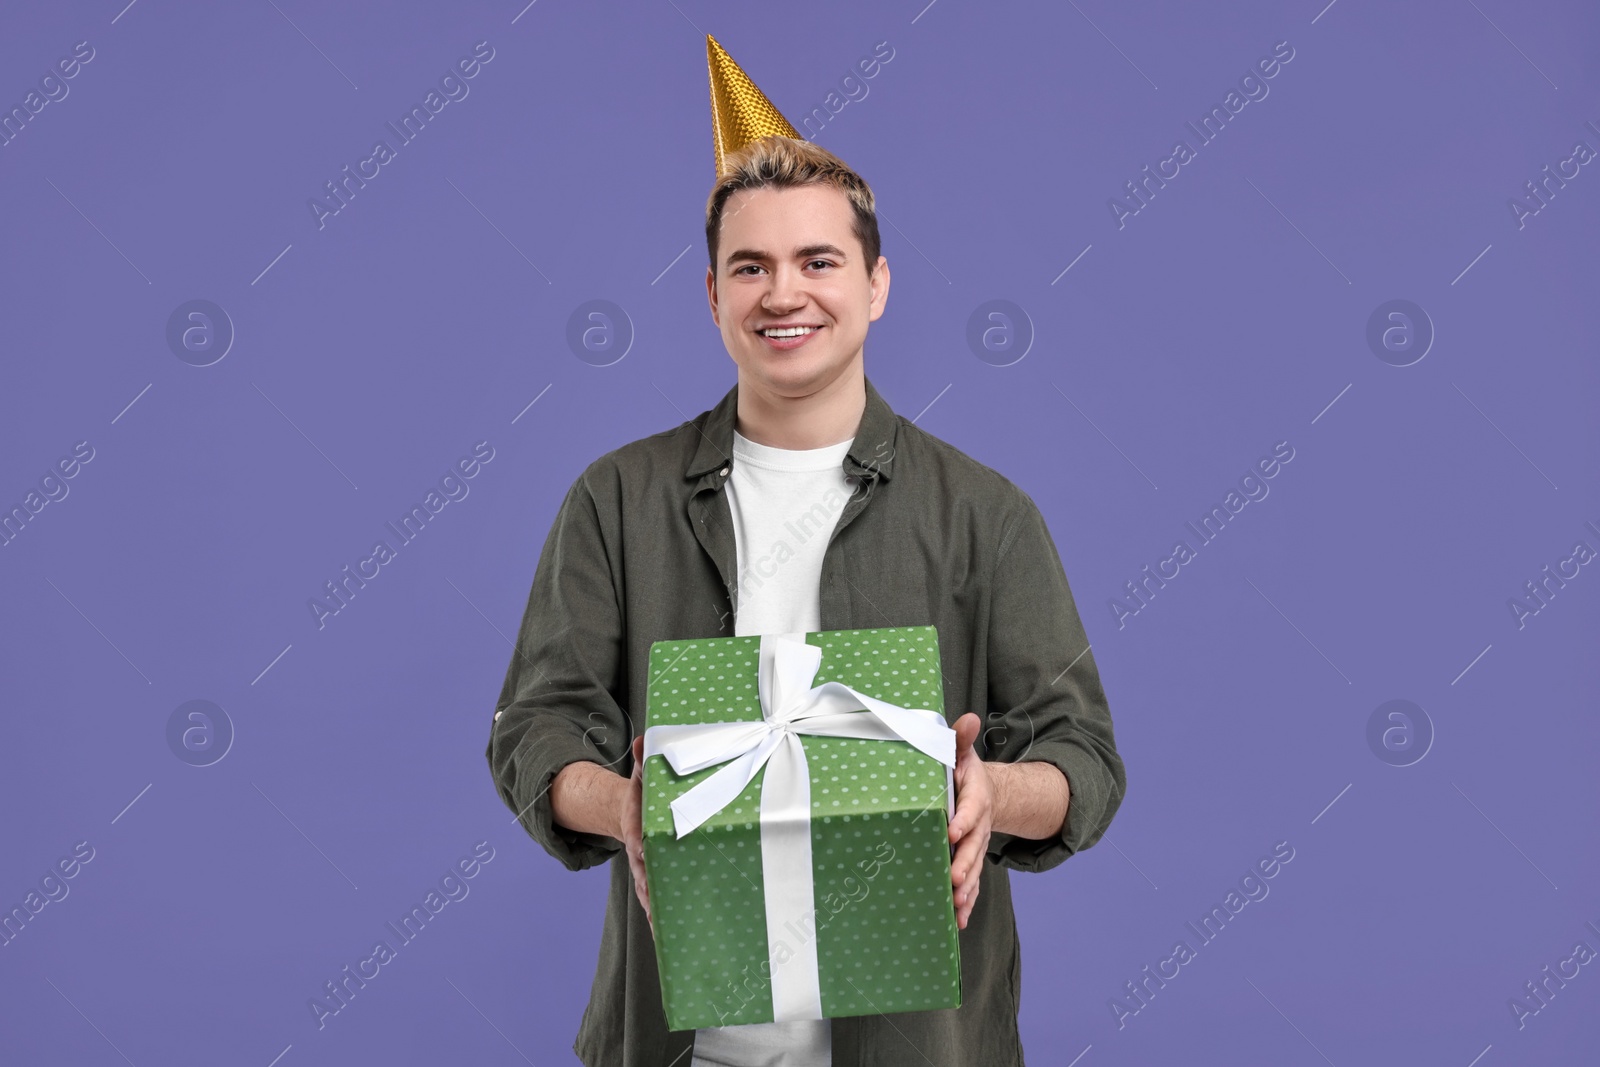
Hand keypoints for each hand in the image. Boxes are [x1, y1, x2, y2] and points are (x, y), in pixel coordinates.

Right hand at [622, 735, 652, 935]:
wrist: (633, 814)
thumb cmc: (644, 796)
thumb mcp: (642, 776)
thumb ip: (643, 761)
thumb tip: (642, 740)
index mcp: (638, 828)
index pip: (639, 838)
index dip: (642, 845)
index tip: (644, 851)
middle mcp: (640, 853)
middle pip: (644, 872)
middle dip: (650, 887)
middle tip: (656, 903)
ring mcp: (646, 869)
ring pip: (650, 892)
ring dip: (656, 910)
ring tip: (663, 929)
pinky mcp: (656, 878)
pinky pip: (658, 899)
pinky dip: (661, 917)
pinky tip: (668, 934)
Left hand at [947, 712, 992, 929]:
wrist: (985, 791)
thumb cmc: (961, 771)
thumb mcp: (961, 752)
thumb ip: (960, 739)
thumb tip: (968, 717)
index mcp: (975, 797)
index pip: (971, 808)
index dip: (964, 820)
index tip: (952, 831)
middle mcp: (980, 824)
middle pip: (975, 846)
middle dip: (965, 864)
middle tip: (954, 879)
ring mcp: (978, 844)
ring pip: (975, 869)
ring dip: (967, 888)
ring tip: (956, 905)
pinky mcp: (972, 859)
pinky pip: (972, 883)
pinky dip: (967, 901)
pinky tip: (958, 919)